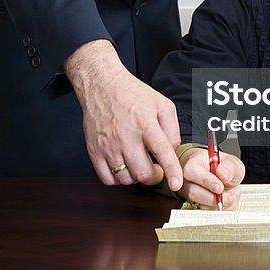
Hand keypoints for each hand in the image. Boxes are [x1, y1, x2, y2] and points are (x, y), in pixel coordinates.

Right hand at [64, 39, 181, 188]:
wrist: (102, 86)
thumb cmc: (133, 95)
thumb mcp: (162, 104)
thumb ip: (173, 129)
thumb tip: (172, 151)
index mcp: (145, 122)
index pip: (161, 151)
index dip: (171, 171)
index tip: (176, 184)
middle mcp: (125, 136)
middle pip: (143, 173)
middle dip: (154, 176)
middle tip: (157, 168)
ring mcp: (108, 145)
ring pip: (126, 179)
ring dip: (136, 176)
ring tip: (139, 162)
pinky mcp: (94, 151)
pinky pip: (108, 179)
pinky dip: (118, 179)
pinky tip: (124, 166)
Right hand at [178, 147, 244, 209]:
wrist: (222, 178)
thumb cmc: (223, 168)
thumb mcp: (232, 163)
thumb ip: (230, 166)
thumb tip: (223, 175)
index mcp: (194, 163)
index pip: (192, 171)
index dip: (206, 181)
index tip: (219, 187)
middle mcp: (188, 180)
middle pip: (192, 192)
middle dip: (212, 198)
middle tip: (228, 196)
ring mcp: (190, 195)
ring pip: (199, 205)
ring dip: (218, 204)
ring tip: (231, 196)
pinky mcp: (197, 206)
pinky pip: (206, 212)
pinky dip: (220, 210)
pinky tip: (228, 202)